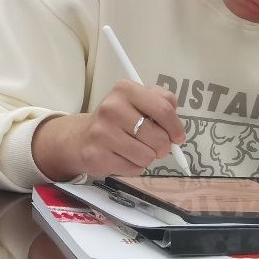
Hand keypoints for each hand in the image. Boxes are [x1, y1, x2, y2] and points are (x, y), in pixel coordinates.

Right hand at [32, 80, 185, 180]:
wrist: (81, 137)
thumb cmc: (118, 120)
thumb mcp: (139, 102)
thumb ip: (162, 103)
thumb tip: (176, 127)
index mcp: (125, 90)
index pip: (164, 109)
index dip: (176, 127)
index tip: (177, 136)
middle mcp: (111, 107)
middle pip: (159, 137)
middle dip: (162, 146)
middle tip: (152, 144)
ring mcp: (102, 131)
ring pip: (147, 156)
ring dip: (146, 157)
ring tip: (133, 149)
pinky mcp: (97, 154)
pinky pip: (134, 168)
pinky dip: (133, 166)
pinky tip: (121, 157)